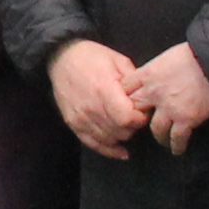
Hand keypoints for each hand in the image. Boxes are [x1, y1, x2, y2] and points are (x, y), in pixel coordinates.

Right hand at [49, 37, 147, 158]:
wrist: (62, 58)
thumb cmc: (92, 57)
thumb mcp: (118, 60)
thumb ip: (134, 81)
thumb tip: (147, 99)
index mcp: (104, 91)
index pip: (127, 118)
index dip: (140, 119)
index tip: (143, 112)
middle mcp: (91, 108)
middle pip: (120, 131)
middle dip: (133, 127)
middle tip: (136, 118)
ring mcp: (80, 118)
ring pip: (109, 140)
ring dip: (122, 136)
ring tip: (126, 126)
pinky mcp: (73, 124)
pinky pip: (93, 144)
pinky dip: (109, 150)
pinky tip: (121, 151)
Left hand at [127, 42, 208, 149]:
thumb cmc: (194, 55)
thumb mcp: (166, 58)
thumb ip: (155, 71)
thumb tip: (151, 80)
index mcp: (148, 74)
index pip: (125, 88)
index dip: (125, 97)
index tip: (130, 103)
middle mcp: (154, 93)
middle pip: (135, 111)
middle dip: (136, 118)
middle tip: (142, 126)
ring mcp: (170, 108)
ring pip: (155, 129)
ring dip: (158, 136)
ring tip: (163, 139)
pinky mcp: (186, 119)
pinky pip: (176, 138)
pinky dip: (177, 146)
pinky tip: (177, 149)